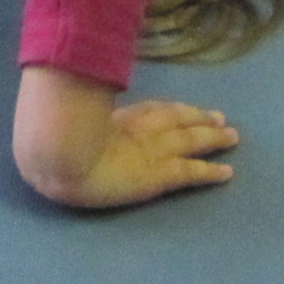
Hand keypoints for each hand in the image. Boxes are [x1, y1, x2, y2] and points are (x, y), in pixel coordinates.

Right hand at [13, 63, 239, 208]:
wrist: (58, 155)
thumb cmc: (52, 140)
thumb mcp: (64, 122)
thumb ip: (74, 114)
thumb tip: (62, 109)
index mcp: (118, 118)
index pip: (153, 111)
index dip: (174, 110)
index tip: (187, 109)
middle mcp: (140, 130)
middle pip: (177, 120)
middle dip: (199, 119)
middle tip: (221, 118)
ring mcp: (152, 151)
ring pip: (191, 140)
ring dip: (212, 138)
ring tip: (232, 136)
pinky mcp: (159, 174)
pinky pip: (190, 172)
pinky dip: (210, 172)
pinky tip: (227, 172)